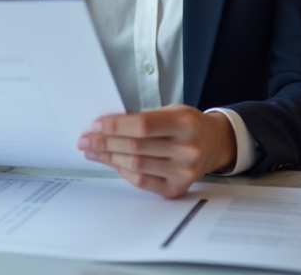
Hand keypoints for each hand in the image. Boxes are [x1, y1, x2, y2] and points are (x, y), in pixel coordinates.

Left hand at [77, 105, 236, 197]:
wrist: (215, 144)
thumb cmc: (189, 125)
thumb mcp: (172, 111)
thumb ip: (144, 118)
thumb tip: (106, 126)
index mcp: (185, 123)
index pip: (142, 125)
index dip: (115, 126)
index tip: (96, 125)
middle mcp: (187, 149)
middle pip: (136, 147)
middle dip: (105, 143)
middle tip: (86, 139)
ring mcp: (184, 172)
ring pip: (136, 166)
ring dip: (109, 158)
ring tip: (93, 151)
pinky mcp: (177, 188)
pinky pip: (142, 181)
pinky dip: (122, 171)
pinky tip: (111, 162)